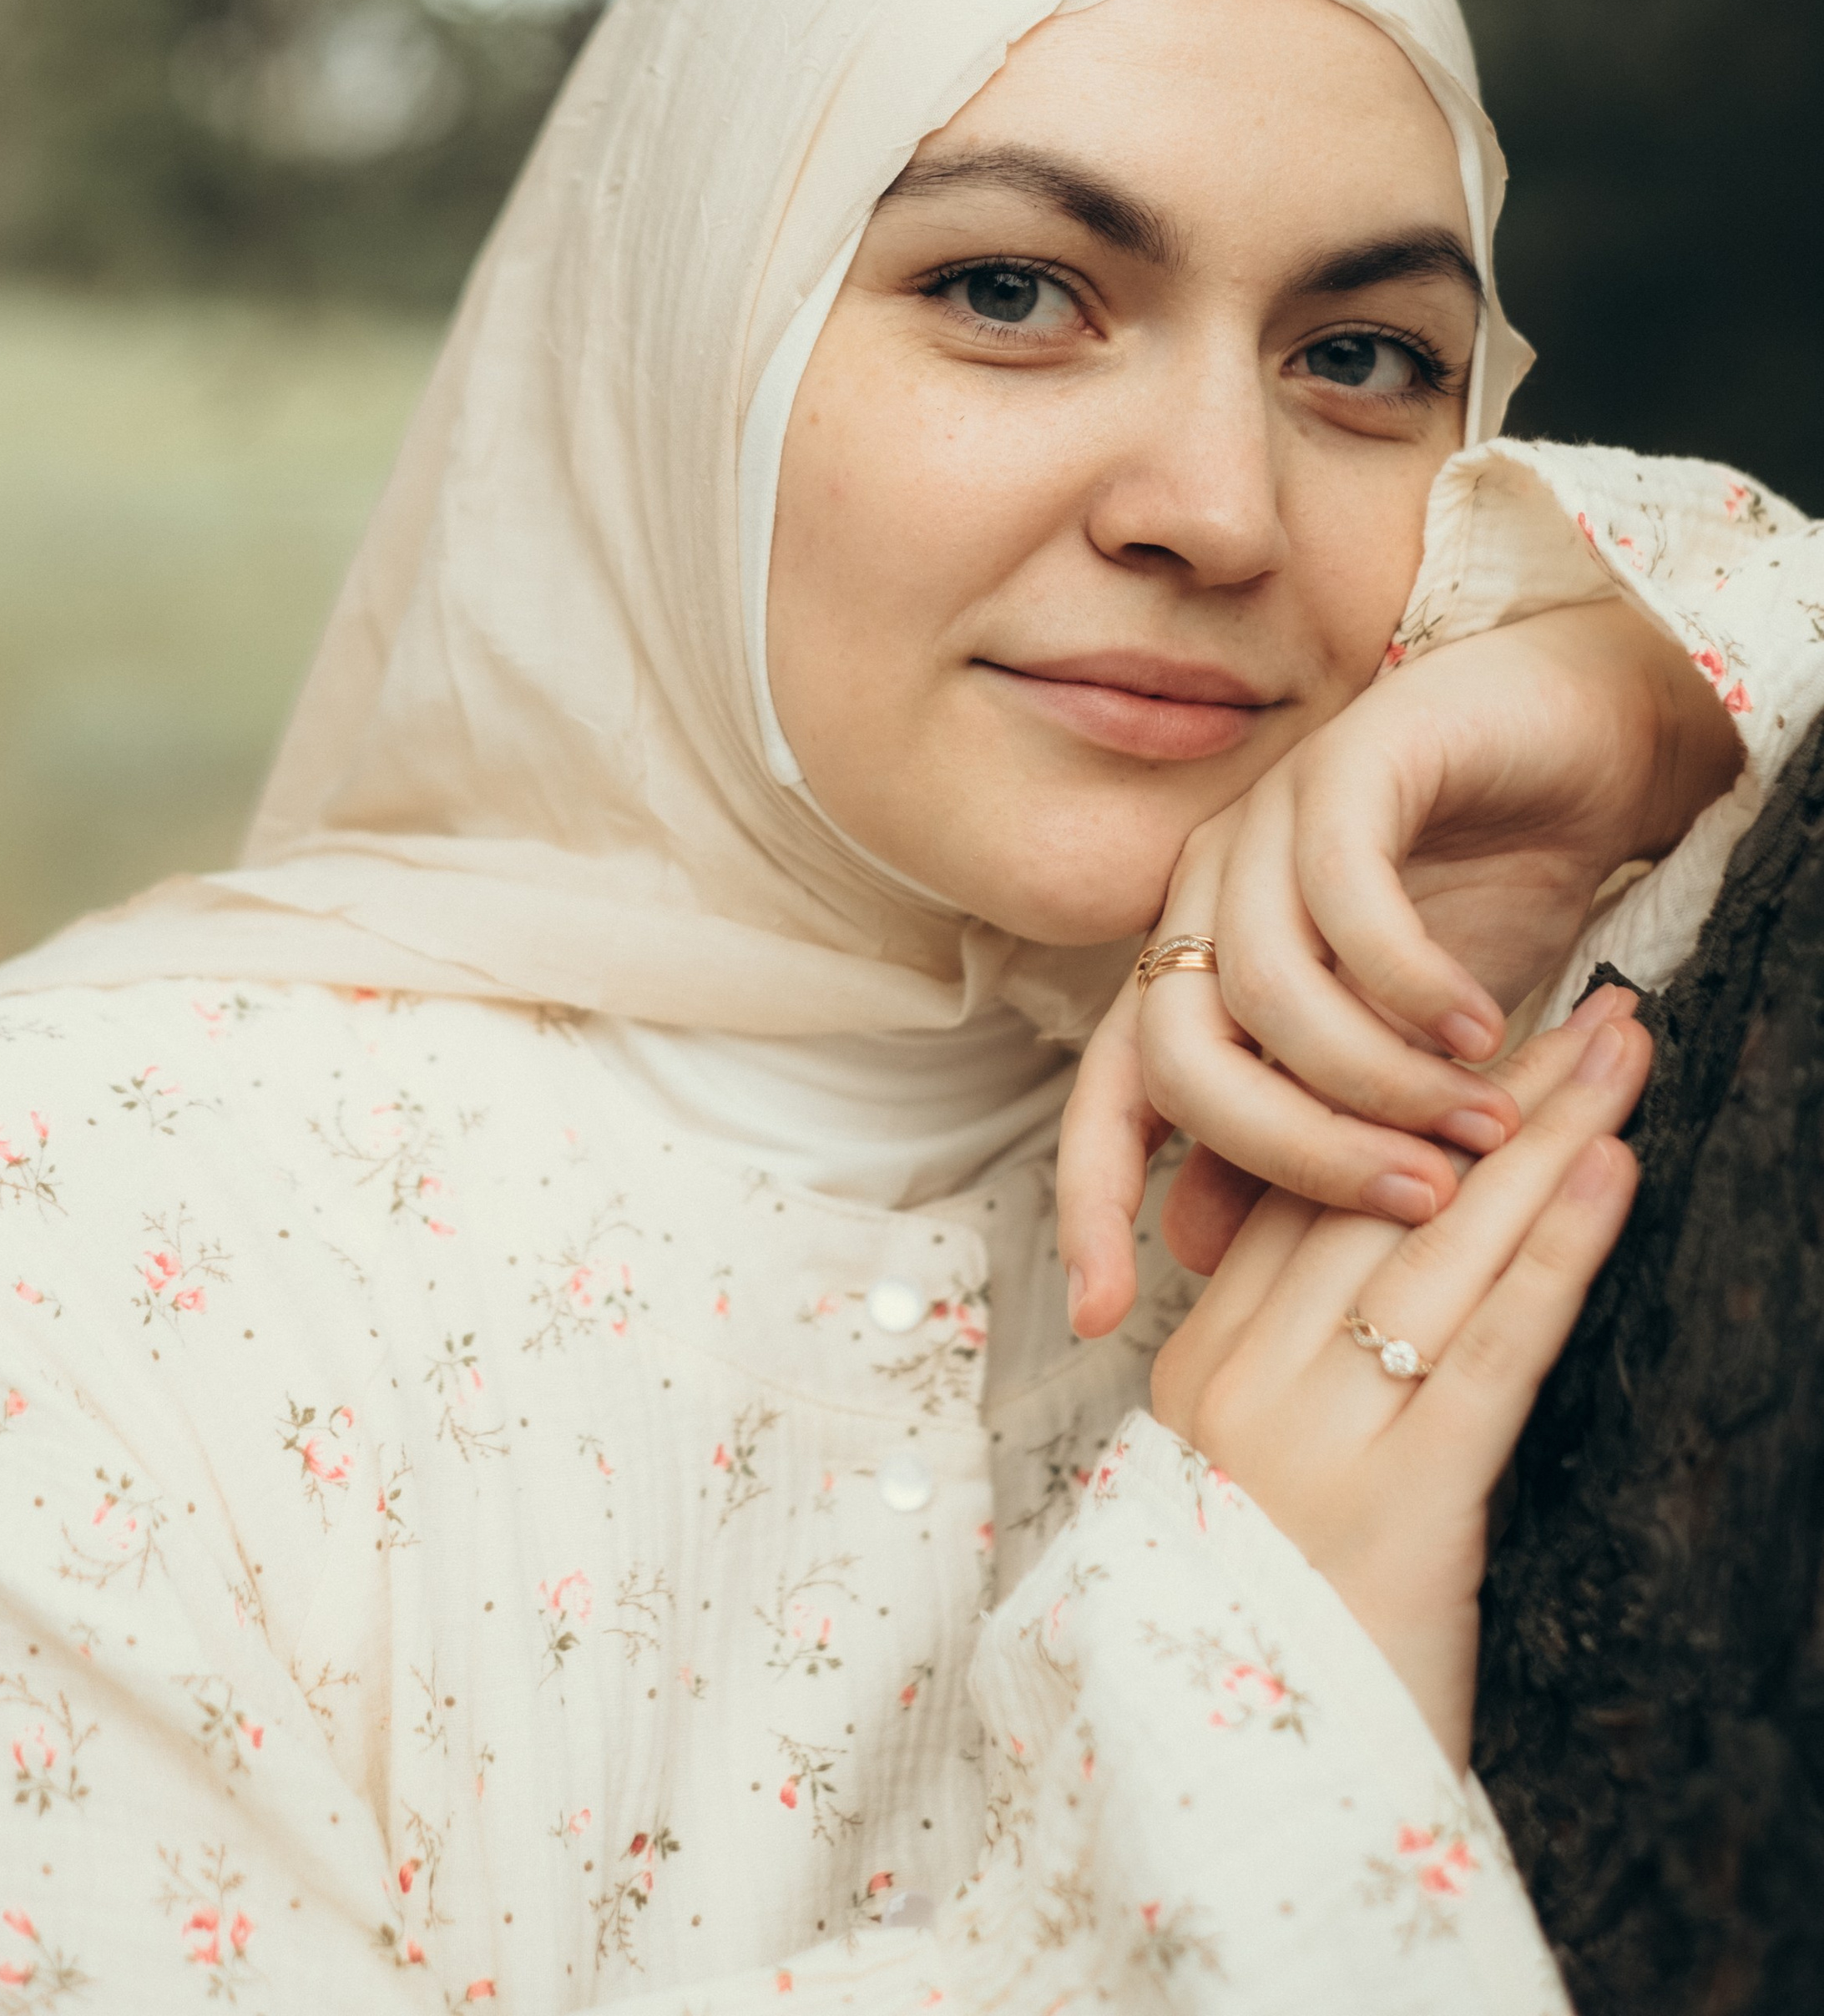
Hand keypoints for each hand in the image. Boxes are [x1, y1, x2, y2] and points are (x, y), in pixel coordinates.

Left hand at [1057, 600, 1734, 1330]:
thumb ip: (1302, 1133)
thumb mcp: (1392, 1050)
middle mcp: (1208, 889)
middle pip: (1178, 1053)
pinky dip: (1412, 984)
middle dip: (1290, 1153)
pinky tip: (1482, 1027)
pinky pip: (1346, 896)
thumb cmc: (1480, 896)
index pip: (1113, 1091)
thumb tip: (1195, 1241)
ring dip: (1374, 1078)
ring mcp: (1269, 818)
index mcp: (1199, 960)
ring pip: (1261, 987)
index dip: (1089, 1200)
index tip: (1104, 1317)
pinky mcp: (1348, 761)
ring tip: (1478, 1121)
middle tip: (1415, 1202)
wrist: (1575, 743)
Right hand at [1149, 985, 1649, 1766]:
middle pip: (1374, 1192)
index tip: (1486, 1022)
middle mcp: (1240, 1385)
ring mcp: (1310, 1442)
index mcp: (1197, 1370)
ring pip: (1440, 1246)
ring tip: (1620, 1049)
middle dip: (1489, 1087)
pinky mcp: (1399, 1508)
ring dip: (1544, 1136)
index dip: (1400, 1096)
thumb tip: (1364, 1272)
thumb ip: (1284, 1373)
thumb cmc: (1265, 1648)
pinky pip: (1493, 1347)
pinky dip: (1560, 1249)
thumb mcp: (1243, 1489)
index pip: (1303, 1188)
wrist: (1237, 1819)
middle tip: (1583, 998)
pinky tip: (1613, 1172)